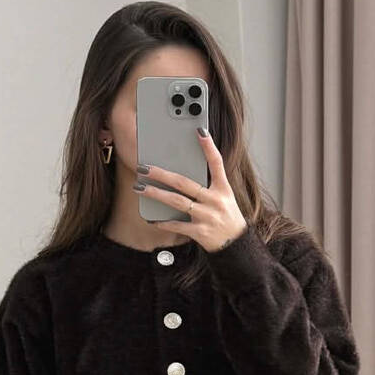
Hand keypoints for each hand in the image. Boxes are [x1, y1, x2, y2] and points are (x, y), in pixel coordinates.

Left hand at [134, 128, 247, 252]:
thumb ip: (208, 184)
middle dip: (161, 174)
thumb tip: (182, 173)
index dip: (209, 146)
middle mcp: (215, 200)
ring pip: (177, 201)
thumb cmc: (226, 216)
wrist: (235, 244)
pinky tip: (152, 218)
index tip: (199, 130)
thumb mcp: (224, 197)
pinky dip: (163, 222)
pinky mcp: (200, 232)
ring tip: (140, 188)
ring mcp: (207, 216)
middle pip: (184, 182)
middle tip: (143, 167)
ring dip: (156, 194)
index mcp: (223, 189)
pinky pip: (177, 225)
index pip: (216, 163)